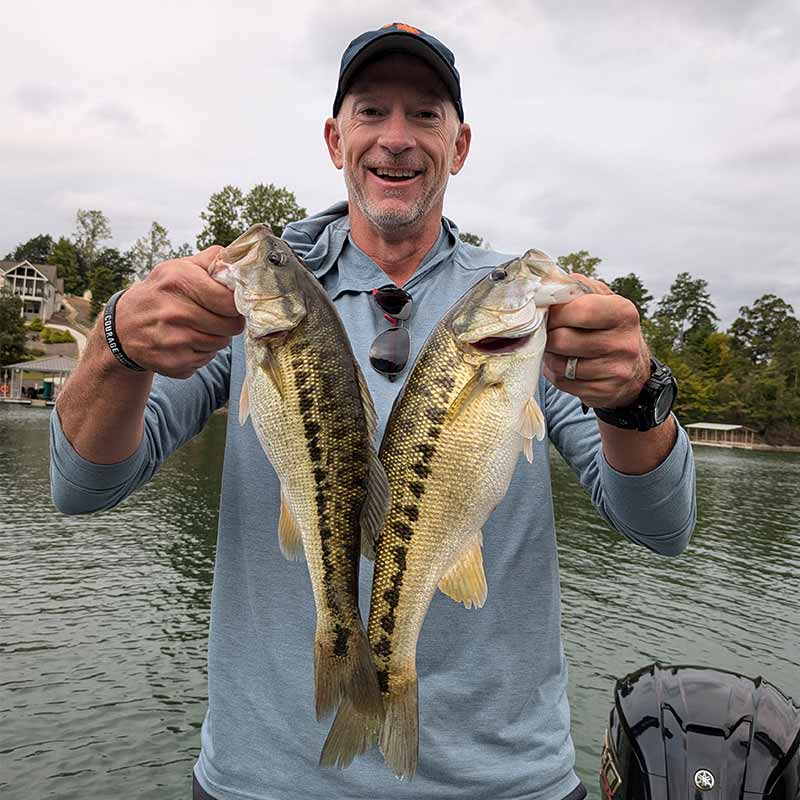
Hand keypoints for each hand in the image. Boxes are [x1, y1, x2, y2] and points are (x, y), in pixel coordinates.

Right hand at [114, 247, 244, 378]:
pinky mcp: (172, 362)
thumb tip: (239, 260)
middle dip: (229, 322)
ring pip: (221, 344)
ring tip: (199, 328)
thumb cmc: (160, 294)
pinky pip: (206, 360)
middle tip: (216, 317)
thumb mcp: (178, 268)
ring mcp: (172, 339)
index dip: (237, 304)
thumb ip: (211, 260)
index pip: (230, 301)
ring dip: (216, 338)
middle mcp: (174, 311)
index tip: (231, 304)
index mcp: (179, 281)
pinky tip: (186, 343)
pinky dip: (202, 353)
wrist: (122, 326)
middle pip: (231, 326)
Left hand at [542, 275, 649, 408]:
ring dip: (549, 356)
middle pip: (563, 340)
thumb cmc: (609, 328)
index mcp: (623, 313)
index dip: (555, 312)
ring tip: (554, 349)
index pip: (579, 310)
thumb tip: (549, 281)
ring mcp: (616, 370)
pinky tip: (562, 365)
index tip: (547, 313)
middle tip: (546, 333)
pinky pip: (564, 383)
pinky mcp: (605, 391)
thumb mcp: (603, 300)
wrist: (633, 369)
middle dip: (547, 336)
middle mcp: (624, 342)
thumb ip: (578, 288)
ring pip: (560, 364)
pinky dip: (555, 373)